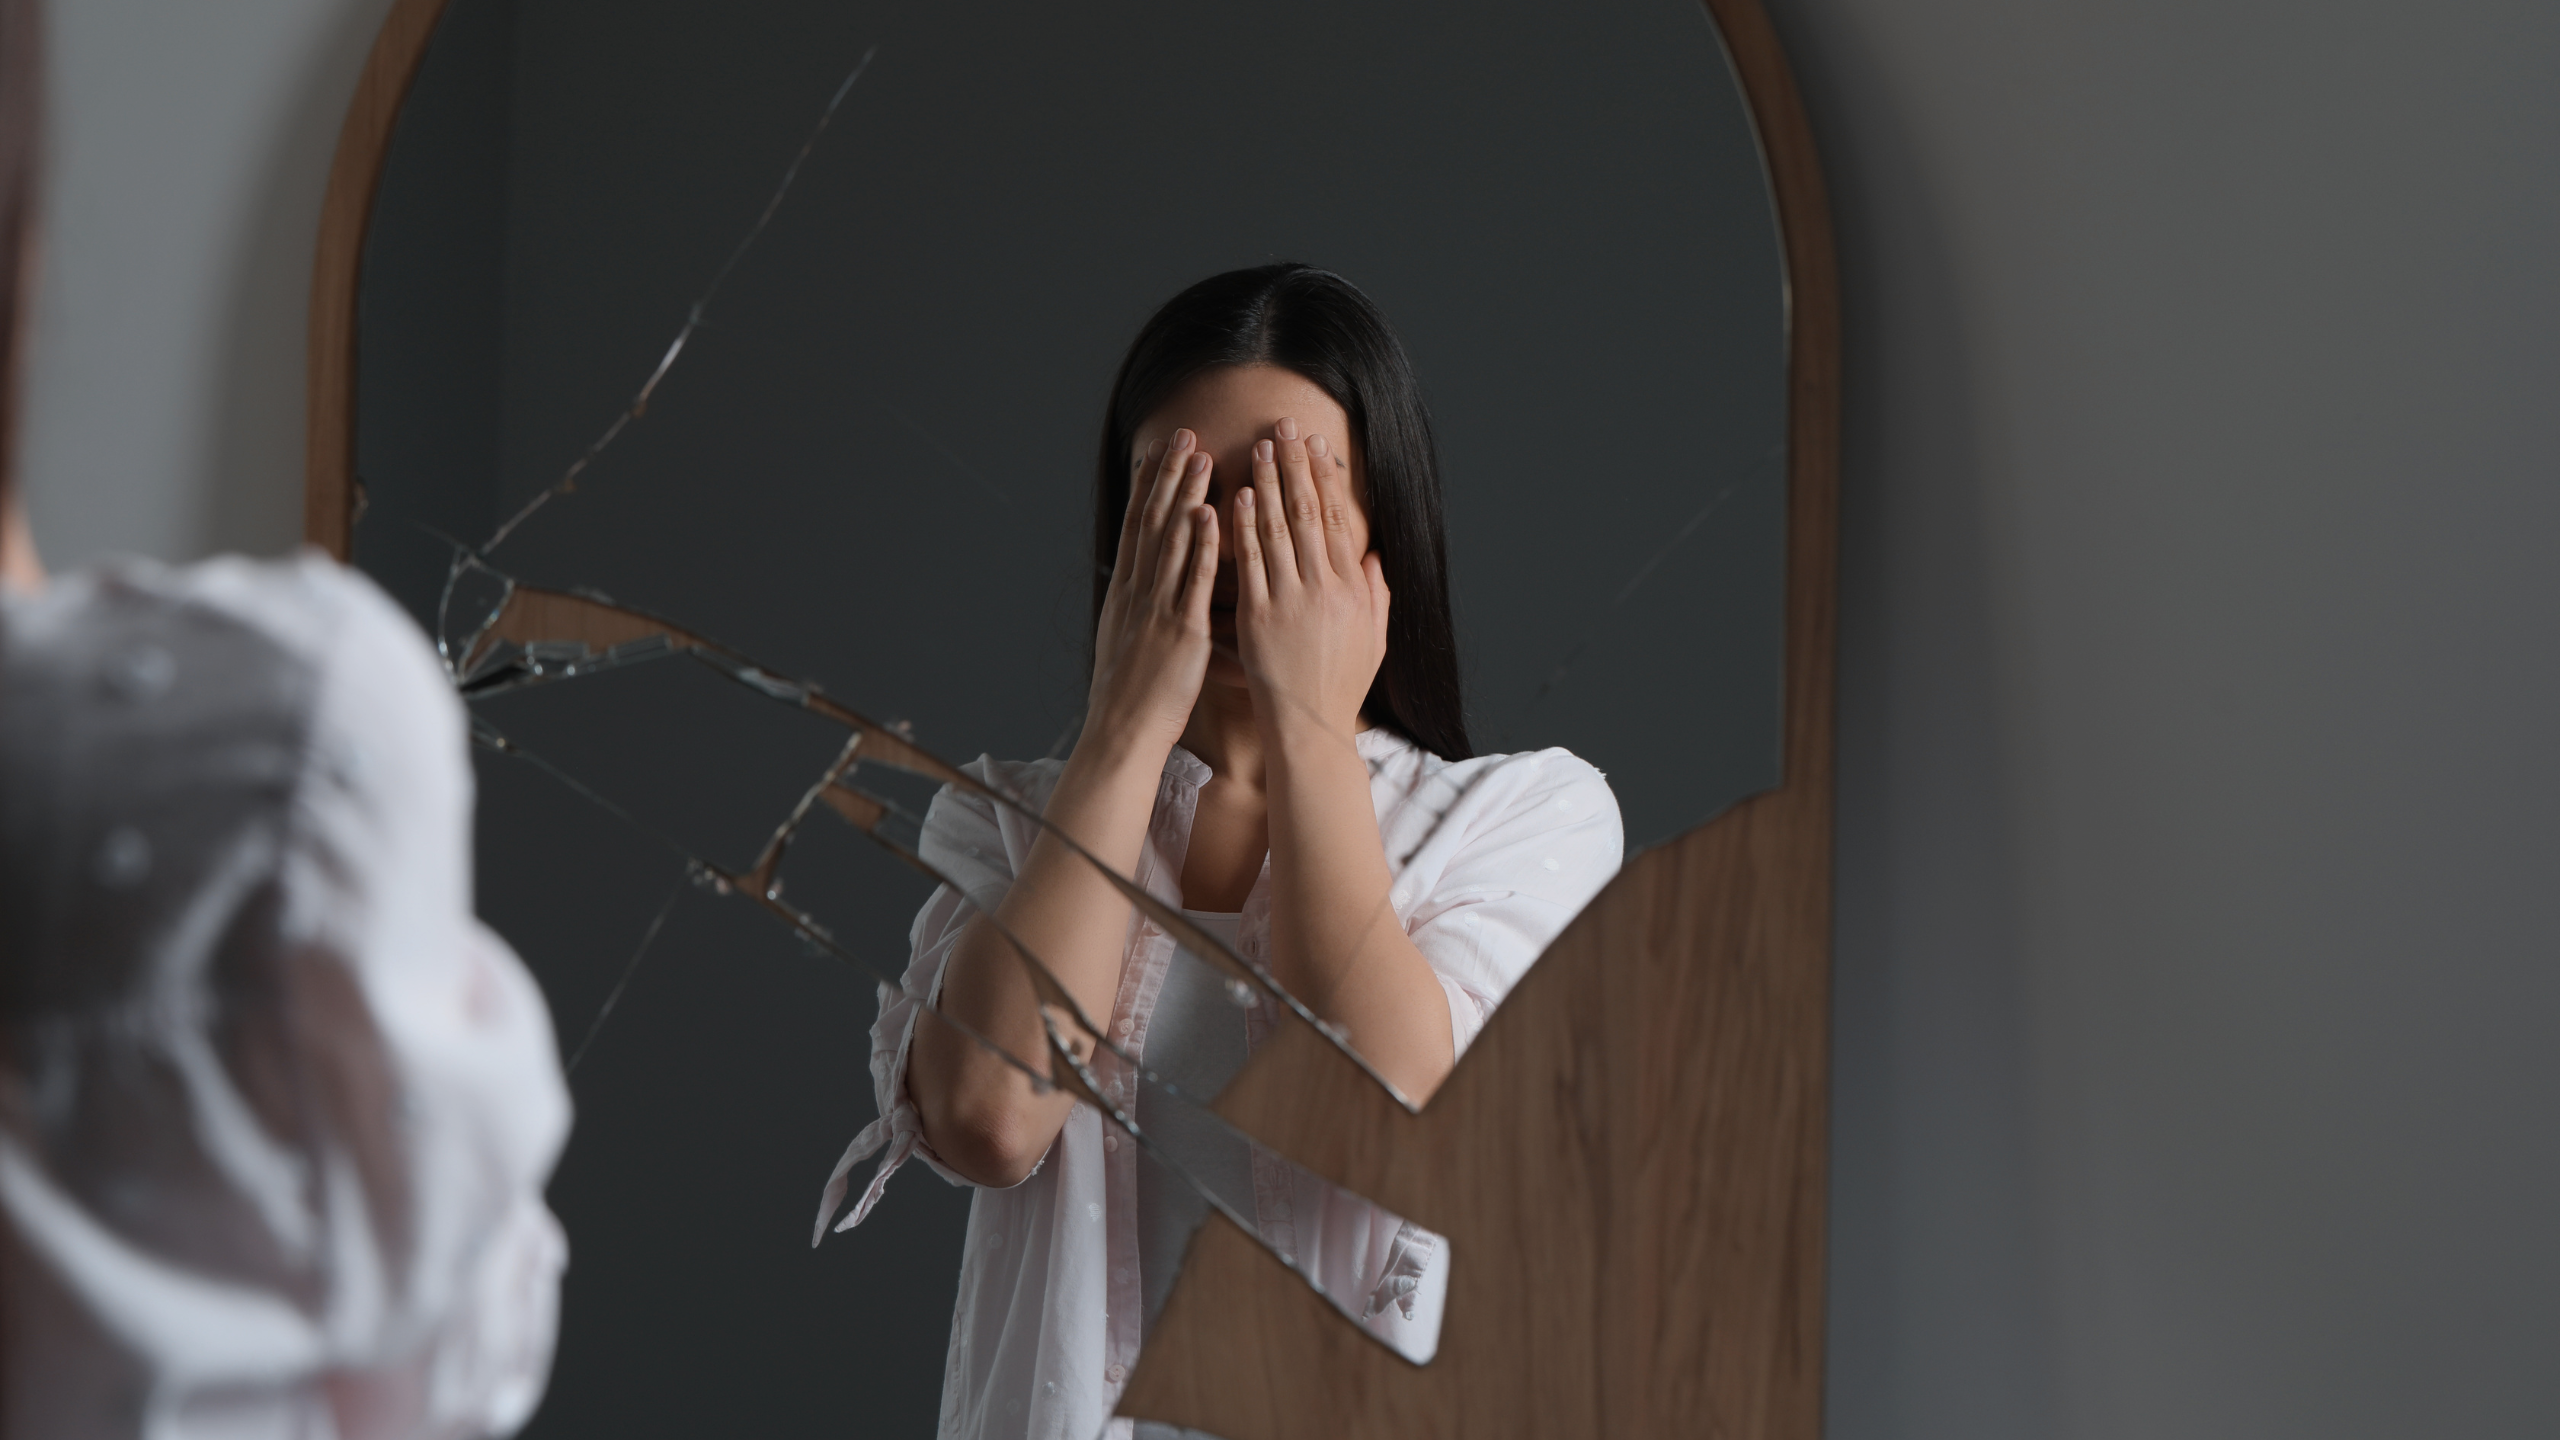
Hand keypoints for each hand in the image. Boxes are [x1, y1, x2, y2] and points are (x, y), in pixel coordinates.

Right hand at [1087, 429, 1220, 758]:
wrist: (1122, 732)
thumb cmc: (1130, 696)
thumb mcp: (1126, 642)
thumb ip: (1139, 610)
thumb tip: (1146, 590)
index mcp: (1126, 593)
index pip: (1136, 527)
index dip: (1147, 487)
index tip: (1158, 452)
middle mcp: (1138, 592)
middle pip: (1151, 521)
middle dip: (1168, 475)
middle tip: (1184, 434)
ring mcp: (1158, 608)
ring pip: (1171, 540)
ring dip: (1186, 495)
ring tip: (1201, 456)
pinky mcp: (1181, 630)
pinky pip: (1192, 580)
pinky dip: (1201, 544)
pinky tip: (1211, 513)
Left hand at [1233, 416, 1389, 741]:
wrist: (1310, 729)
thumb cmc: (1340, 686)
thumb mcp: (1373, 639)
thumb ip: (1377, 594)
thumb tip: (1376, 555)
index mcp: (1352, 589)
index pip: (1336, 520)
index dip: (1324, 480)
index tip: (1315, 446)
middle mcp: (1325, 589)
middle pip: (1307, 514)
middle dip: (1294, 467)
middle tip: (1284, 428)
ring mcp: (1291, 601)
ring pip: (1277, 530)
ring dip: (1266, 485)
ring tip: (1258, 449)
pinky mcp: (1260, 618)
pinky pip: (1250, 564)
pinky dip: (1243, 529)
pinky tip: (1235, 499)